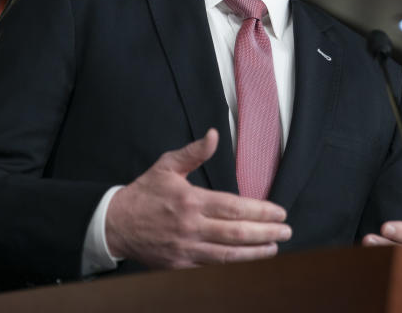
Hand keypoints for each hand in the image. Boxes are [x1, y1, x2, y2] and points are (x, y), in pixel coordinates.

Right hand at [106, 128, 291, 268]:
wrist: (115, 224)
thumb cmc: (144, 193)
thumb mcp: (166, 166)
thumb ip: (194, 153)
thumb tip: (214, 135)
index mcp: (190, 200)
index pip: (234, 207)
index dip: (260, 211)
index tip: (279, 212)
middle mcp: (191, 226)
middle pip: (236, 233)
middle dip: (266, 233)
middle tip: (286, 231)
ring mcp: (186, 248)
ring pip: (228, 255)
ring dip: (255, 253)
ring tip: (274, 249)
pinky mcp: (180, 265)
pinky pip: (211, 267)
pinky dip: (232, 265)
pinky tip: (247, 260)